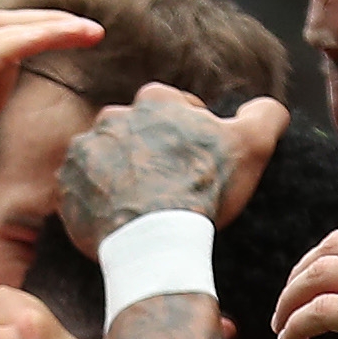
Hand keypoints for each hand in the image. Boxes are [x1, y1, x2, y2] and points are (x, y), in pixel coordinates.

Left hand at [54, 85, 289, 256]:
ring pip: (107, 158)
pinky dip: (98, 202)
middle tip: (171, 185)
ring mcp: (85, 151)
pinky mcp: (68, 187)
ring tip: (143, 206)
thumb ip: (265, 115)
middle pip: (137, 131)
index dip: (191, 132)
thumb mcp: (251, 145)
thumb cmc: (203, 188)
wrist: (155, 238)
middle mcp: (113, 117)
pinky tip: (120, 221)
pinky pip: (82, 190)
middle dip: (151, 152)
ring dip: (121, 175)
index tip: (198, 160)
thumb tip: (269, 107)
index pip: (174, 106)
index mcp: (155, 100)